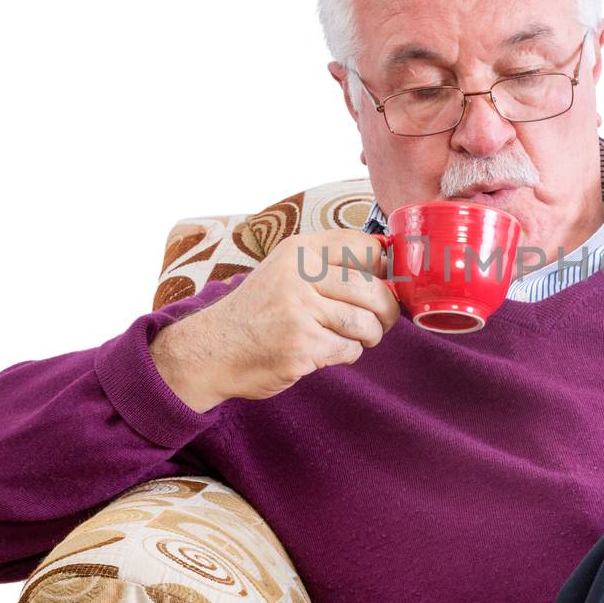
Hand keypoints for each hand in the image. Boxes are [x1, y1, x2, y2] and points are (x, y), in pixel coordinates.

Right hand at [151, 229, 399, 407]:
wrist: (212, 350)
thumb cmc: (259, 312)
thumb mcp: (286, 271)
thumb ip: (329, 264)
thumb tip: (391, 267)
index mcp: (300, 249)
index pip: (367, 248)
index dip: (385, 271)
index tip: (385, 285)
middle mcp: (299, 273)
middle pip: (374, 290)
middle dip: (386, 312)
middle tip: (378, 322)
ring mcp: (299, 309)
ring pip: (367, 322)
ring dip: (368, 336)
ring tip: (352, 337)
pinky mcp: (302, 344)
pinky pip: (350, 349)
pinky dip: (346, 354)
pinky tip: (326, 350)